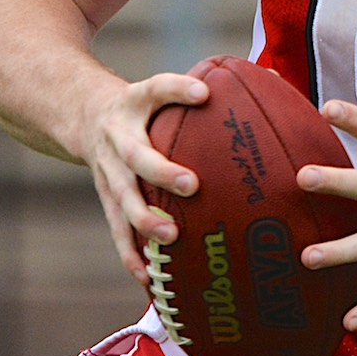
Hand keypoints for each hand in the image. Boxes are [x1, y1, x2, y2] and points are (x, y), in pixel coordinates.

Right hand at [78, 71, 210, 284]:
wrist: (85, 116)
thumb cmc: (145, 105)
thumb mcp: (162, 86)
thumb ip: (203, 86)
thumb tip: (271, 75)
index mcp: (137, 103)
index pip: (157, 88)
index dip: (178, 90)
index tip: (204, 92)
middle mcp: (119, 138)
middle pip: (137, 156)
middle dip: (163, 172)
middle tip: (193, 185)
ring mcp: (109, 172)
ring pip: (123, 200)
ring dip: (145, 221)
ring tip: (171, 237)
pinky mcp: (107, 200)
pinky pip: (117, 232)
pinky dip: (130, 256)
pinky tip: (149, 280)